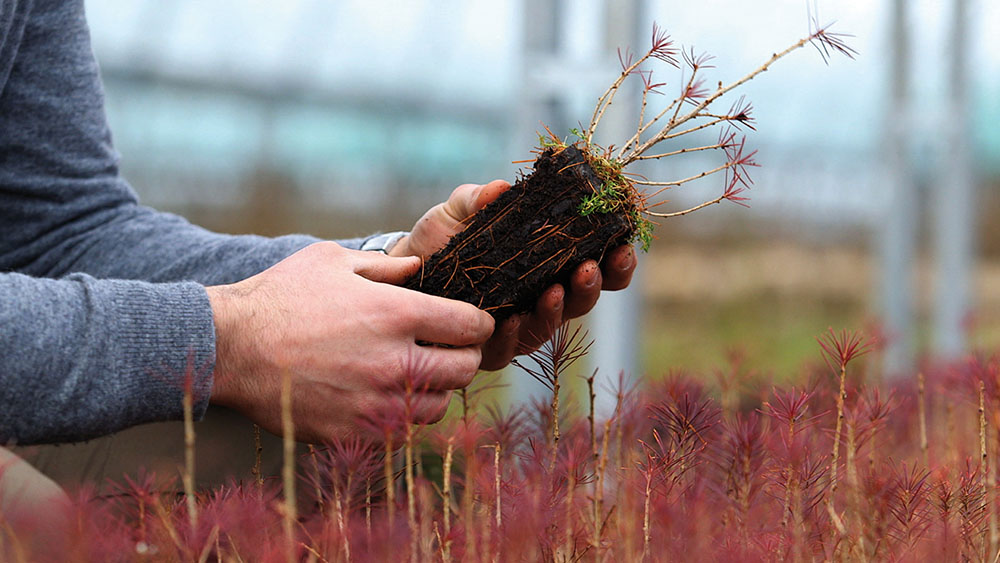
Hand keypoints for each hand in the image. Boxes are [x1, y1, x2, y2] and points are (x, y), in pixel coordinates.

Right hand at [207, 242, 493, 442]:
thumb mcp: (332, 261)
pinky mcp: (357, 434)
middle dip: (463, 354)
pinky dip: (404, 415)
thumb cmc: (281, 297)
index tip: (470, 322)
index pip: (472, 326)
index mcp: (398, 314)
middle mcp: (396, 362)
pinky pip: (405, 432)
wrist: (231, 348)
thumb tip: (420, 269)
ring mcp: (378, 403)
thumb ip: (386, 266)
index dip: (477, 322)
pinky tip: (386, 397)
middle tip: (447, 347)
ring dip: (435, 388)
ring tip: (413, 372)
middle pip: (466, 368)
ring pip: (440, 405)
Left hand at [391, 180, 637, 370]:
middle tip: (590, 267)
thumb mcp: (459, 211)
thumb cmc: (441, 238)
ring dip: (558, 310)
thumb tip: (498, 188)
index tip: (623, 245)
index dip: (616, 262)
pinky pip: (507, 349)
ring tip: (555, 291)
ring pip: (550, 326)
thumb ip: (478, 198)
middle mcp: (541, 297)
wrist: (401, 271)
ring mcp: (517, 325)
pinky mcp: (488, 347)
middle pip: (583, 300)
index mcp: (548, 263)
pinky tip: (509, 320)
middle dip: (592, 286)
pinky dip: (511, 334)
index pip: (596, 266)